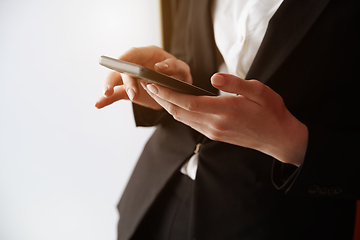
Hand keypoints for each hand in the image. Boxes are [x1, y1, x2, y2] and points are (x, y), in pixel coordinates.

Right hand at [95, 46, 191, 109]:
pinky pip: (116, 95)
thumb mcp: (181, 70)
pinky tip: (97, 104)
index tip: (120, 62)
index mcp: (148, 54)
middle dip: (125, 80)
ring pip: (116, 80)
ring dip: (111, 87)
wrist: (176, 90)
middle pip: (124, 69)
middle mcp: (136, 64)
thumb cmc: (178, 76)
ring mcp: (130, 78)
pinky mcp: (128, 91)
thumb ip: (172, 66)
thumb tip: (159, 68)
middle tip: (131, 94)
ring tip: (106, 94)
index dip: (126, 56)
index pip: (134, 53)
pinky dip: (106, 100)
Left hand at [143, 73, 307, 166]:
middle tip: (148, 86)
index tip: (153, 84)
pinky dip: (179, 113)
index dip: (167, 94)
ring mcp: (214, 132)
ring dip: (168, 107)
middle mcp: (215, 124)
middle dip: (161, 99)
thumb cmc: (271, 112)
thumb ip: (234, 84)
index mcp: (224, 111)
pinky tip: (176, 105)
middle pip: (179, 112)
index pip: (187, 102)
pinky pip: (191, 124)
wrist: (278, 138)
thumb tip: (213, 78)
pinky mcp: (215, 135)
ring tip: (158, 94)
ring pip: (183, 120)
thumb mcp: (259, 91)